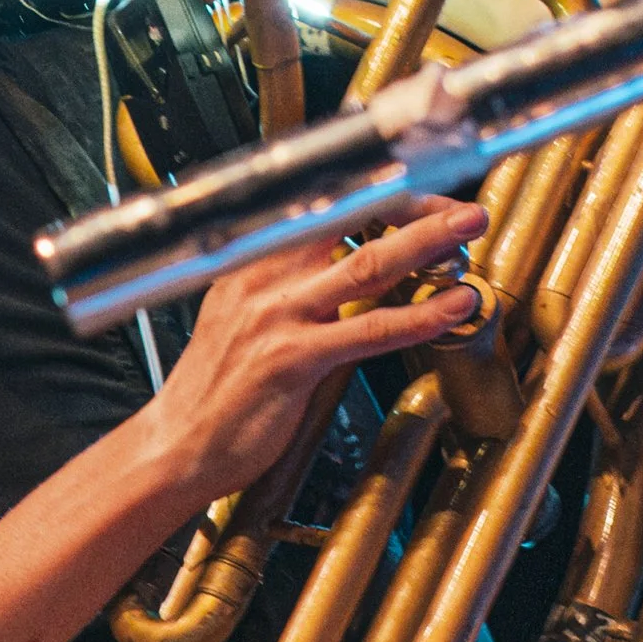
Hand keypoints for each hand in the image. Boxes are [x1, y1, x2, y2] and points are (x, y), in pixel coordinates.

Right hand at [147, 196, 487, 504]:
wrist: (176, 445)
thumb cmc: (215, 391)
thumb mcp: (246, 320)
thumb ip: (296, 293)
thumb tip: (359, 276)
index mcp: (249, 261)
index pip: (321, 209)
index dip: (379, 197)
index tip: (425, 196)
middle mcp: (261, 277)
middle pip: (346, 221)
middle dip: (414, 207)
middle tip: (461, 206)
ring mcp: (275, 316)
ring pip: (366, 265)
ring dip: (426, 244)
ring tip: (467, 233)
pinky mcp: (290, 359)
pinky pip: (368, 331)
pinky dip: (418, 316)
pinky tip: (451, 309)